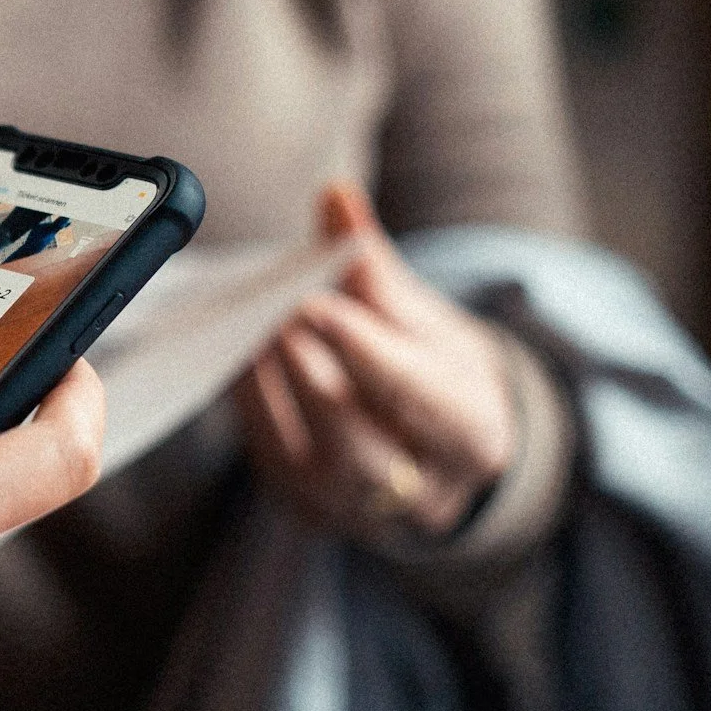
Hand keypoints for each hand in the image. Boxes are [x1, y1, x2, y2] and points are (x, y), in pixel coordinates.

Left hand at [234, 181, 513, 540]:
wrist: (433, 443)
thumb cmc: (432, 370)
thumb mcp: (425, 319)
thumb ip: (374, 267)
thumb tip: (335, 198)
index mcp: (474, 437)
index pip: (418, 398)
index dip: (365, 351)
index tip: (316, 301)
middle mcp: (422, 493)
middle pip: (364, 446)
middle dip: (314, 379)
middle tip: (274, 315)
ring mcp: (360, 512)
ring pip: (313, 462)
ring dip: (275, 393)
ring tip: (248, 330)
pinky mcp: (309, 509)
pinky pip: (273, 461)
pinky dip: (252, 408)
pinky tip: (235, 358)